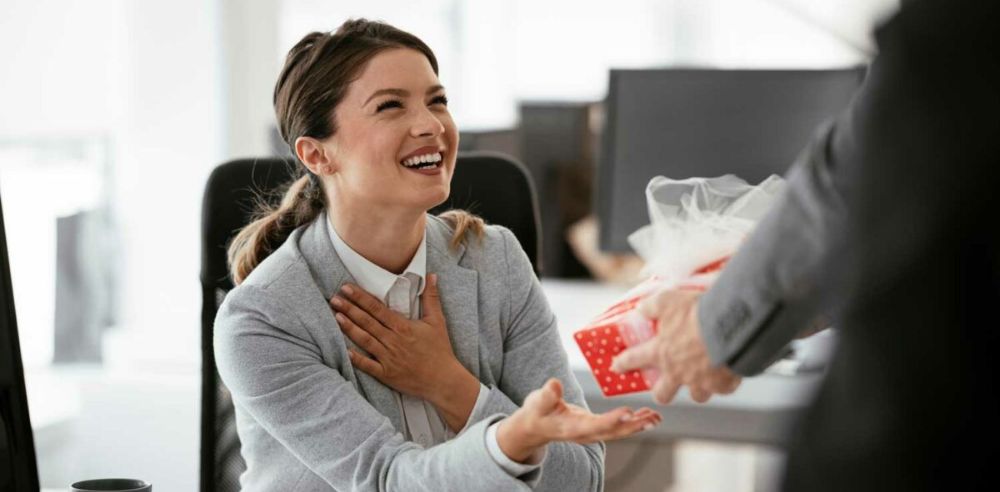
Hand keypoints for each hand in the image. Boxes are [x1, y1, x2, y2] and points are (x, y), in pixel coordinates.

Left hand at [331, 274, 479, 430]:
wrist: (443, 380)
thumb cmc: (440, 349)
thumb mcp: (438, 321)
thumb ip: (431, 298)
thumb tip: (432, 275)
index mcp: (403, 327)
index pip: (377, 308)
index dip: (361, 297)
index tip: (347, 288)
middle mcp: (393, 341)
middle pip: (367, 322)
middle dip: (349, 309)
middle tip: (334, 298)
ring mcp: (388, 358)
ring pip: (364, 340)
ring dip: (349, 328)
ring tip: (336, 316)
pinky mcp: (386, 374)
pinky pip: (368, 365)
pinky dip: (356, 358)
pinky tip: (345, 350)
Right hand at [496, 379, 661, 462]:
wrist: (535, 427)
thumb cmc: (536, 413)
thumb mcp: (537, 402)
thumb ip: (547, 395)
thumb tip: (554, 383)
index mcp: (572, 428)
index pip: (595, 425)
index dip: (611, 420)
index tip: (627, 412)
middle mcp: (585, 433)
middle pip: (613, 432)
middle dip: (633, 426)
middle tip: (652, 418)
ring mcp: (592, 432)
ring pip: (619, 431)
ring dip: (638, 425)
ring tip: (655, 417)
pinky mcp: (596, 427)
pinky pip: (618, 426)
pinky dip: (633, 421)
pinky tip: (647, 415)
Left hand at [610, 288, 740, 403]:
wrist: (729, 326)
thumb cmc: (696, 313)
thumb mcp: (667, 300)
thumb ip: (651, 306)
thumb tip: (641, 309)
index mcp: (661, 353)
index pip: (633, 360)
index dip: (622, 364)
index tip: (616, 367)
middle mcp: (678, 373)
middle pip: (664, 394)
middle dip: (662, 392)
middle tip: (664, 385)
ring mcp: (701, 382)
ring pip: (697, 396)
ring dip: (697, 389)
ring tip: (702, 378)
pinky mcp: (723, 384)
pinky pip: (722, 389)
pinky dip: (724, 382)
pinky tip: (727, 372)